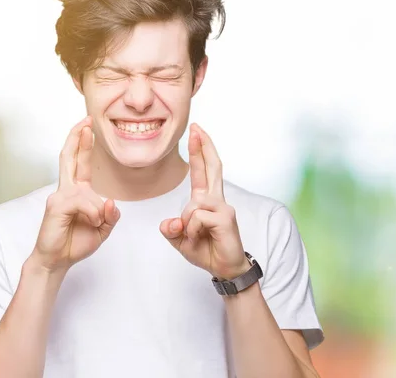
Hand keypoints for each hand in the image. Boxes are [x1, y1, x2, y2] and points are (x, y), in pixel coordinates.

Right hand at [30, 116, 120, 272]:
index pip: (81, 163)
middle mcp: (67, 190)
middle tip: (85, 121)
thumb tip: (111, 201)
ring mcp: (59, 196)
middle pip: (70, 158)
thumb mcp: (103, 229)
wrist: (57, 260)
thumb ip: (111, 215)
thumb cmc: (77, 243)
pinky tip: (92, 222)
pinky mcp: (56, 206)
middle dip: (77, 138)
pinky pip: (83, 203)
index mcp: (78, 192)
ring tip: (96, 223)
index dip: (84, 144)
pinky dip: (93, 214)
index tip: (87, 127)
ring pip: (88, 193)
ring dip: (98, 211)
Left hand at [160, 124, 249, 280]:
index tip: (197, 132)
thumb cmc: (206, 250)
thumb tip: (170, 222)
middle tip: (197, 128)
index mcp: (206, 200)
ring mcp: (223, 207)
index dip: (199, 151)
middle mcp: (216, 200)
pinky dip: (193, 231)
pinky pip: (197, 218)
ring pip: (193, 205)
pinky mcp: (225, 217)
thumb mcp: (181, 240)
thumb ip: (172, 229)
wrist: (225, 268)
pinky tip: (201, 238)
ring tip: (195, 238)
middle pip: (212, 168)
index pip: (202, 171)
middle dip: (204, 147)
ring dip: (188, 225)